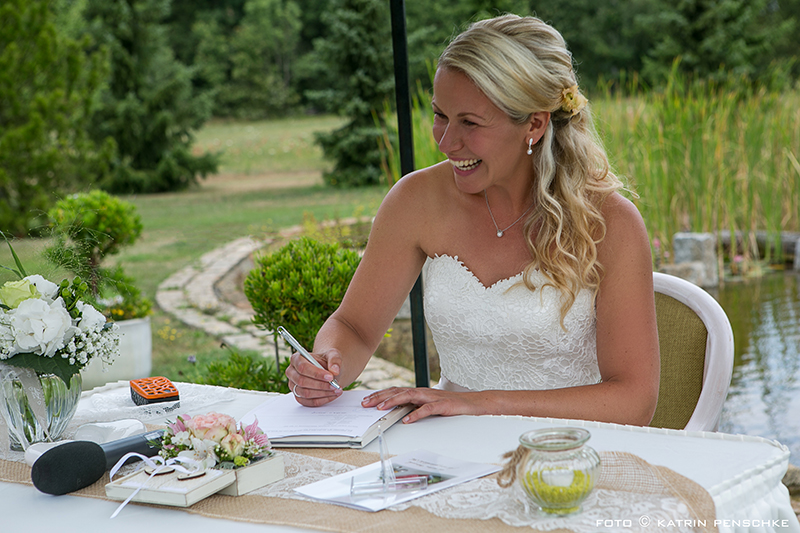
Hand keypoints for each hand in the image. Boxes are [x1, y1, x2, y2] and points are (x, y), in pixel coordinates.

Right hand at [285, 349, 342, 406]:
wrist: (328, 370)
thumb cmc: (327, 360)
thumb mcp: (333, 354)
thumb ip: (334, 360)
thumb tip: (335, 370)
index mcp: (296, 359)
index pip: (303, 367)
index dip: (316, 373)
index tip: (330, 377)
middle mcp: (292, 372)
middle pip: (302, 381)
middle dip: (320, 385)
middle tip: (334, 385)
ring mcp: (294, 386)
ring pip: (305, 393)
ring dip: (323, 393)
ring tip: (336, 390)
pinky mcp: (299, 397)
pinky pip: (309, 402)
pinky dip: (322, 400)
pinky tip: (332, 395)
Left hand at [361, 387, 487, 422]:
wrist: (474, 402)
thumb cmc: (452, 405)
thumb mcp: (430, 406)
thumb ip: (416, 407)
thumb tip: (399, 413)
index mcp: (419, 393)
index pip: (396, 391)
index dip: (380, 394)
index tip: (367, 400)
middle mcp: (423, 392)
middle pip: (398, 391)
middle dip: (380, 397)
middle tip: (366, 403)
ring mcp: (433, 397)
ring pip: (410, 396)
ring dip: (393, 402)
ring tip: (381, 408)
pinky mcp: (443, 405)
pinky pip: (427, 409)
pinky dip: (416, 414)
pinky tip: (407, 420)